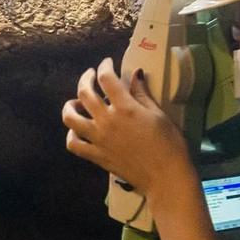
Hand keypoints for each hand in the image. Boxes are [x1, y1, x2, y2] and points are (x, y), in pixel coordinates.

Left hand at [61, 58, 193, 198]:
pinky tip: (76, 130)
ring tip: (75, 102)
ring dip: (70, 106)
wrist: (165, 177)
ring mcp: (98, 139)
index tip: (107, 63)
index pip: (106, 79)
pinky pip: (74, 144)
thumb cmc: (169, 144)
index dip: (105, 66)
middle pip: (84, 93)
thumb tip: (135, 74)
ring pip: (71, 118)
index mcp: (124, 107)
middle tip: (90, 75)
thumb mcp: (158, 114)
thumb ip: (142, 94)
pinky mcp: (96, 156)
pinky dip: (71, 135)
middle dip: (85, 78)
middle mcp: (106, 120)